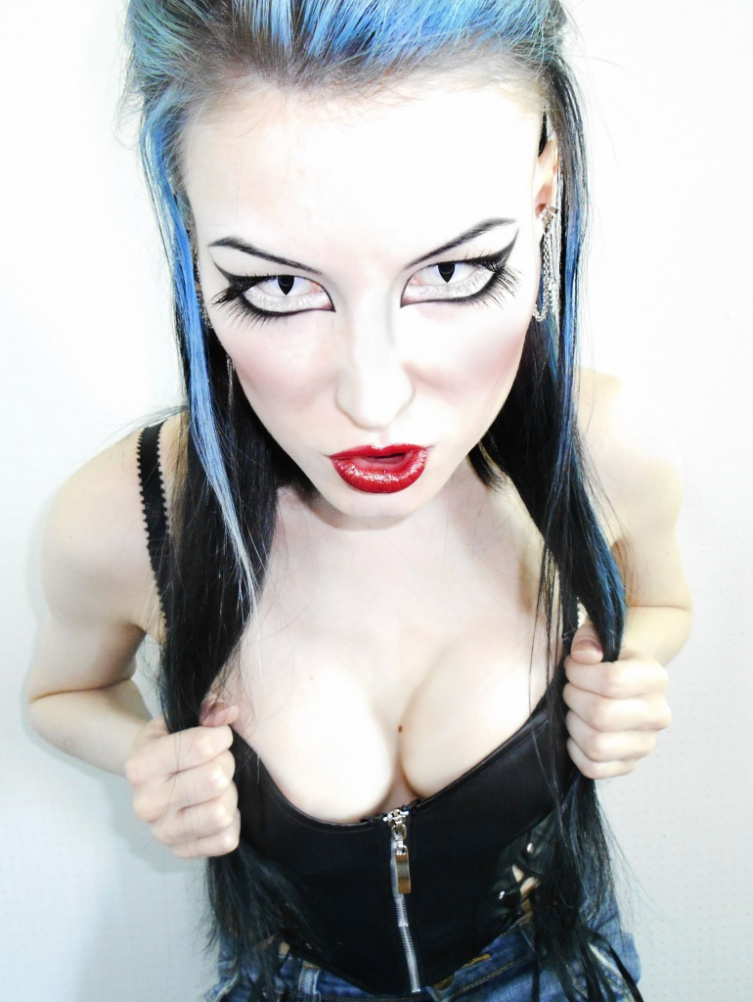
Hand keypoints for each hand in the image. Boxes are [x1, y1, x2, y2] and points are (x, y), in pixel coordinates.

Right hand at [125, 701, 240, 858]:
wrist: (150, 776)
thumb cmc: (171, 742)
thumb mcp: (181, 718)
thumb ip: (207, 710)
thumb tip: (230, 713)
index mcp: (141, 765)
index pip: (202, 747)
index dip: (221, 736)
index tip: (216, 736)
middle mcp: (146, 803)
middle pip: (216, 778)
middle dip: (226, 763)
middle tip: (217, 761)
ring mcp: (162, 833)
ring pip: (222, 812)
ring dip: (229, 794)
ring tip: (217, 786)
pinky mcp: (181, 852)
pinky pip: (226, 840)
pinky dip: (232, 821)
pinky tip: (216, 805)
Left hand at [563, 623, 671, 778]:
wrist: (624, 681)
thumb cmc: (605, 657)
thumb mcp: (598, 636)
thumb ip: (588, 638)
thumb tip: (583, 656)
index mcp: (655, 678)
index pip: (611, 681)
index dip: (579, 673)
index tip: (572, 666)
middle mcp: (658, 714)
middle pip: (601, 715)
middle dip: (573, 698)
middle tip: (571, 688)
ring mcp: (646, 744)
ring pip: (596, 745)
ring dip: (573, 724)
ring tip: (575, 709)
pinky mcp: (630, 765)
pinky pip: (593, 768)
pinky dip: (576, 751)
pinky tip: (577, 731)